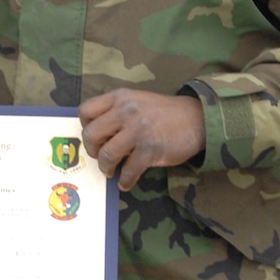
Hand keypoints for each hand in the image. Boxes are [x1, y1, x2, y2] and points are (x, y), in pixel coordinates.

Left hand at [78, 89, 205, 191]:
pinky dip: (125, 180)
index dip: (84, 127)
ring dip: (105, 168)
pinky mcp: (151, 149)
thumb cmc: (163, 112)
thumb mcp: (136, 101)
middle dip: (92, 150)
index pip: (85, 111)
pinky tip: (126, 182)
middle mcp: (126, 111)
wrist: (195, 118)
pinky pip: (128, 171)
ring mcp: (138, 130)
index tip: (95, 137)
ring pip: (106, 155)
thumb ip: (116, 111)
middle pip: (91, 134)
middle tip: (100, 157)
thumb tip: (96, 135)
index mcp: (120, 97)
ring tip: (111, 171)